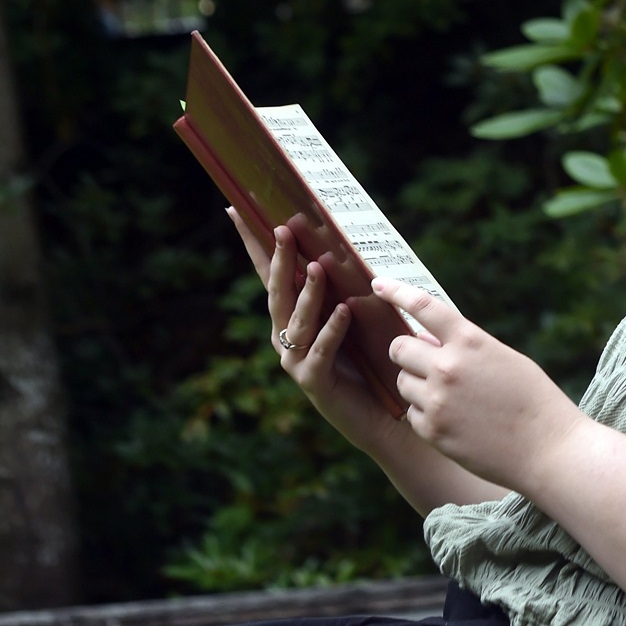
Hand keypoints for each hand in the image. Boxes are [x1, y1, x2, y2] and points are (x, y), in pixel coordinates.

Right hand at [228, 208, 397, 445]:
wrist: (387, 416)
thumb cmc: (375, 363)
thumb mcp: (360, 319)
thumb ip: (347, 288)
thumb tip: (348, 244)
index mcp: (291, 319)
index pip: (270, 275)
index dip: (255, 245)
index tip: (237, 210)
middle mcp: (286, 338)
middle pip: (279, 293)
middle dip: (279, 260)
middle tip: (284, 229)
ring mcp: (297, 362)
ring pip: (298, 321)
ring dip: (309, 293)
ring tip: (319, 267)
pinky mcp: (315, 384)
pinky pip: (321, 352)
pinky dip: (332, 331)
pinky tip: (344, 311)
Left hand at [374, 276, 586, 493]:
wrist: (548, 450)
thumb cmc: (534, 401)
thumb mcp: (505, 359)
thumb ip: (466, 348)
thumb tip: (426, 341)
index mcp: (471, 342)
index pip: (423, 306)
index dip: (396, 291)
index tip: (378, 283)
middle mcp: (448, 368)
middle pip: (398, 349)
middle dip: (408, 354)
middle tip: (426, 363)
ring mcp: (438, 401)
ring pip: (402, 382)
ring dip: (418, 386)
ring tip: (452, 399)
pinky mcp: (432, 431)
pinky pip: (412, 414)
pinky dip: (427, 415)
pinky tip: (457, 422)